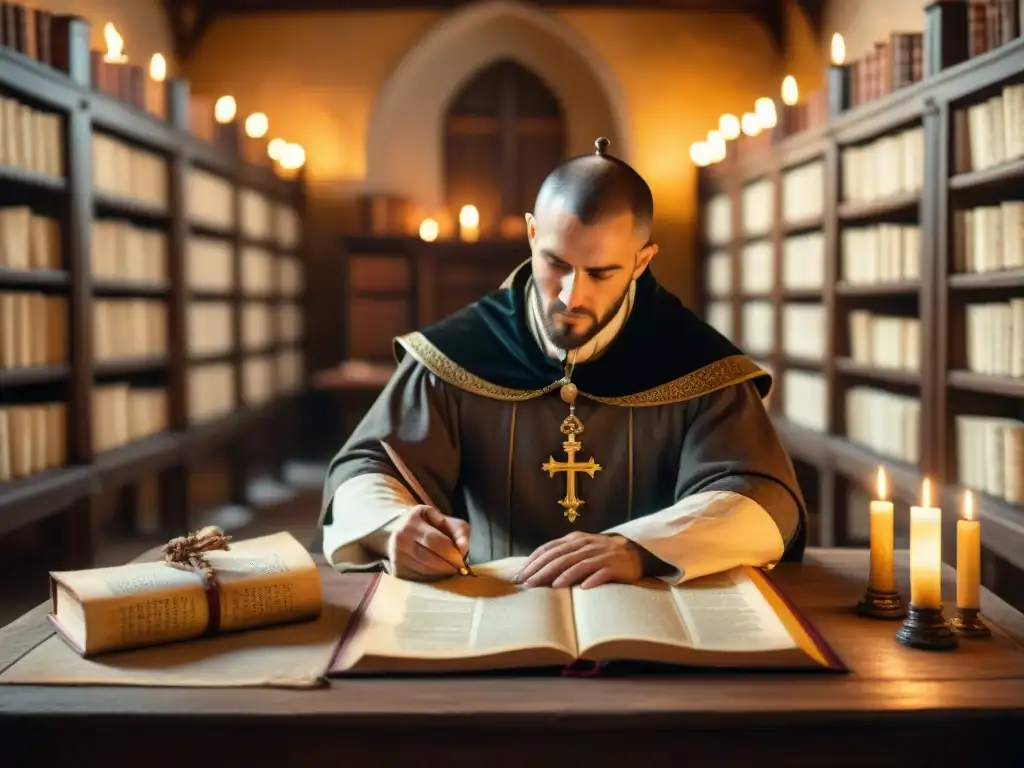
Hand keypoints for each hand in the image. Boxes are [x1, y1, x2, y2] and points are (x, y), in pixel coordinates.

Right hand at [387, 505, 469, 580]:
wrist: (396, 531)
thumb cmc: (426, 525)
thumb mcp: (443, 519)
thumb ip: (459, 531)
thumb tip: (463, 550)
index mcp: (412, 521)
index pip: (434, 540)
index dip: (450, 553)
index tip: (462, 560)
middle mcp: (400, 538)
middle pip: (428, 558)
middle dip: (447, 565)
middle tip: (459, 569)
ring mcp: (395, 555)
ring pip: (423, 570)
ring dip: (441, 573)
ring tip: (450, 570)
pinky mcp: (396, 570)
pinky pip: (418, 578)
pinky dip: (432, 578)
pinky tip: (438, 573)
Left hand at [514, 532, 642, 588]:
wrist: (633, 554)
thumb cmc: (600, 555)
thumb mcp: (580, 549)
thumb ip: (561, 556)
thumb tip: (534, 572)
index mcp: (574, 540)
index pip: (548, 549)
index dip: (533, 562)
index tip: (519, 576)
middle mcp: (585, 545)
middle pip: (559, 557)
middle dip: (541, 571)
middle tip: (528, 584)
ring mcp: (600, 555)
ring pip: (578, 564)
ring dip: (563, 575)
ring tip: (550, 587)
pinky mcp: (614, 566)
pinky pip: (601, 572)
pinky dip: (592, 579)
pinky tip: (583, 589)